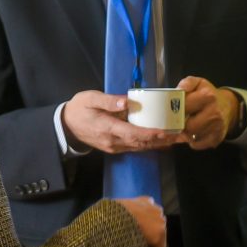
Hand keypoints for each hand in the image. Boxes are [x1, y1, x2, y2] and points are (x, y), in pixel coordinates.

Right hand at [62, 91, 182, 154]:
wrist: (65, 125)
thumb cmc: (79, 108)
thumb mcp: (90, 98)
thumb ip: (109, 101)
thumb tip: (126, 101)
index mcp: (107, 128)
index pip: (133, 133)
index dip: (150, 133)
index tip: (166, 132)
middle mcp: (113, 141)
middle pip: (140, 143)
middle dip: (161, 140)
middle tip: (180, 135)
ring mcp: (114, 146)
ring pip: (139, 147)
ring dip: (158, 144)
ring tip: (176, 138)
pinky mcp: (114, 147)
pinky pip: (134, 147)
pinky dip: (149, 144)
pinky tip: (161, 141)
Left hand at [116, 196, 167, 246]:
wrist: (112, 217)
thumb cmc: (122, 236)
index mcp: (160, 234)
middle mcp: (162, 221)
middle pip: (160, 233)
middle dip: (151, 236)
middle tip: (137, 238)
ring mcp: (155, 209)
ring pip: (157, 218)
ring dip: (150, 222)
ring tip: (135, 224)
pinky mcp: (147, 199)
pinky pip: (151, 206)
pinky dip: (145, 209)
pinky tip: (136, 212)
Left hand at [176, 76, 237, 149]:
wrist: (228, 106)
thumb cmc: (208, 95)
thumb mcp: (198, 83)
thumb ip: (186, 83)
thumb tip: (177, 91)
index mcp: (208, 96)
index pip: (183, 107)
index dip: (172, 112)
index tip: (166, 113)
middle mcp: (214, 112)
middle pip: (186, 126)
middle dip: (178, 125)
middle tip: (174, 121)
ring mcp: (217, 127)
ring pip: (190, 137)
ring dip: (184, 133)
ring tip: (186, 125)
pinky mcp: (217, 139)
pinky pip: (196, 145)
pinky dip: (192, 141)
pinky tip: (194, 132)